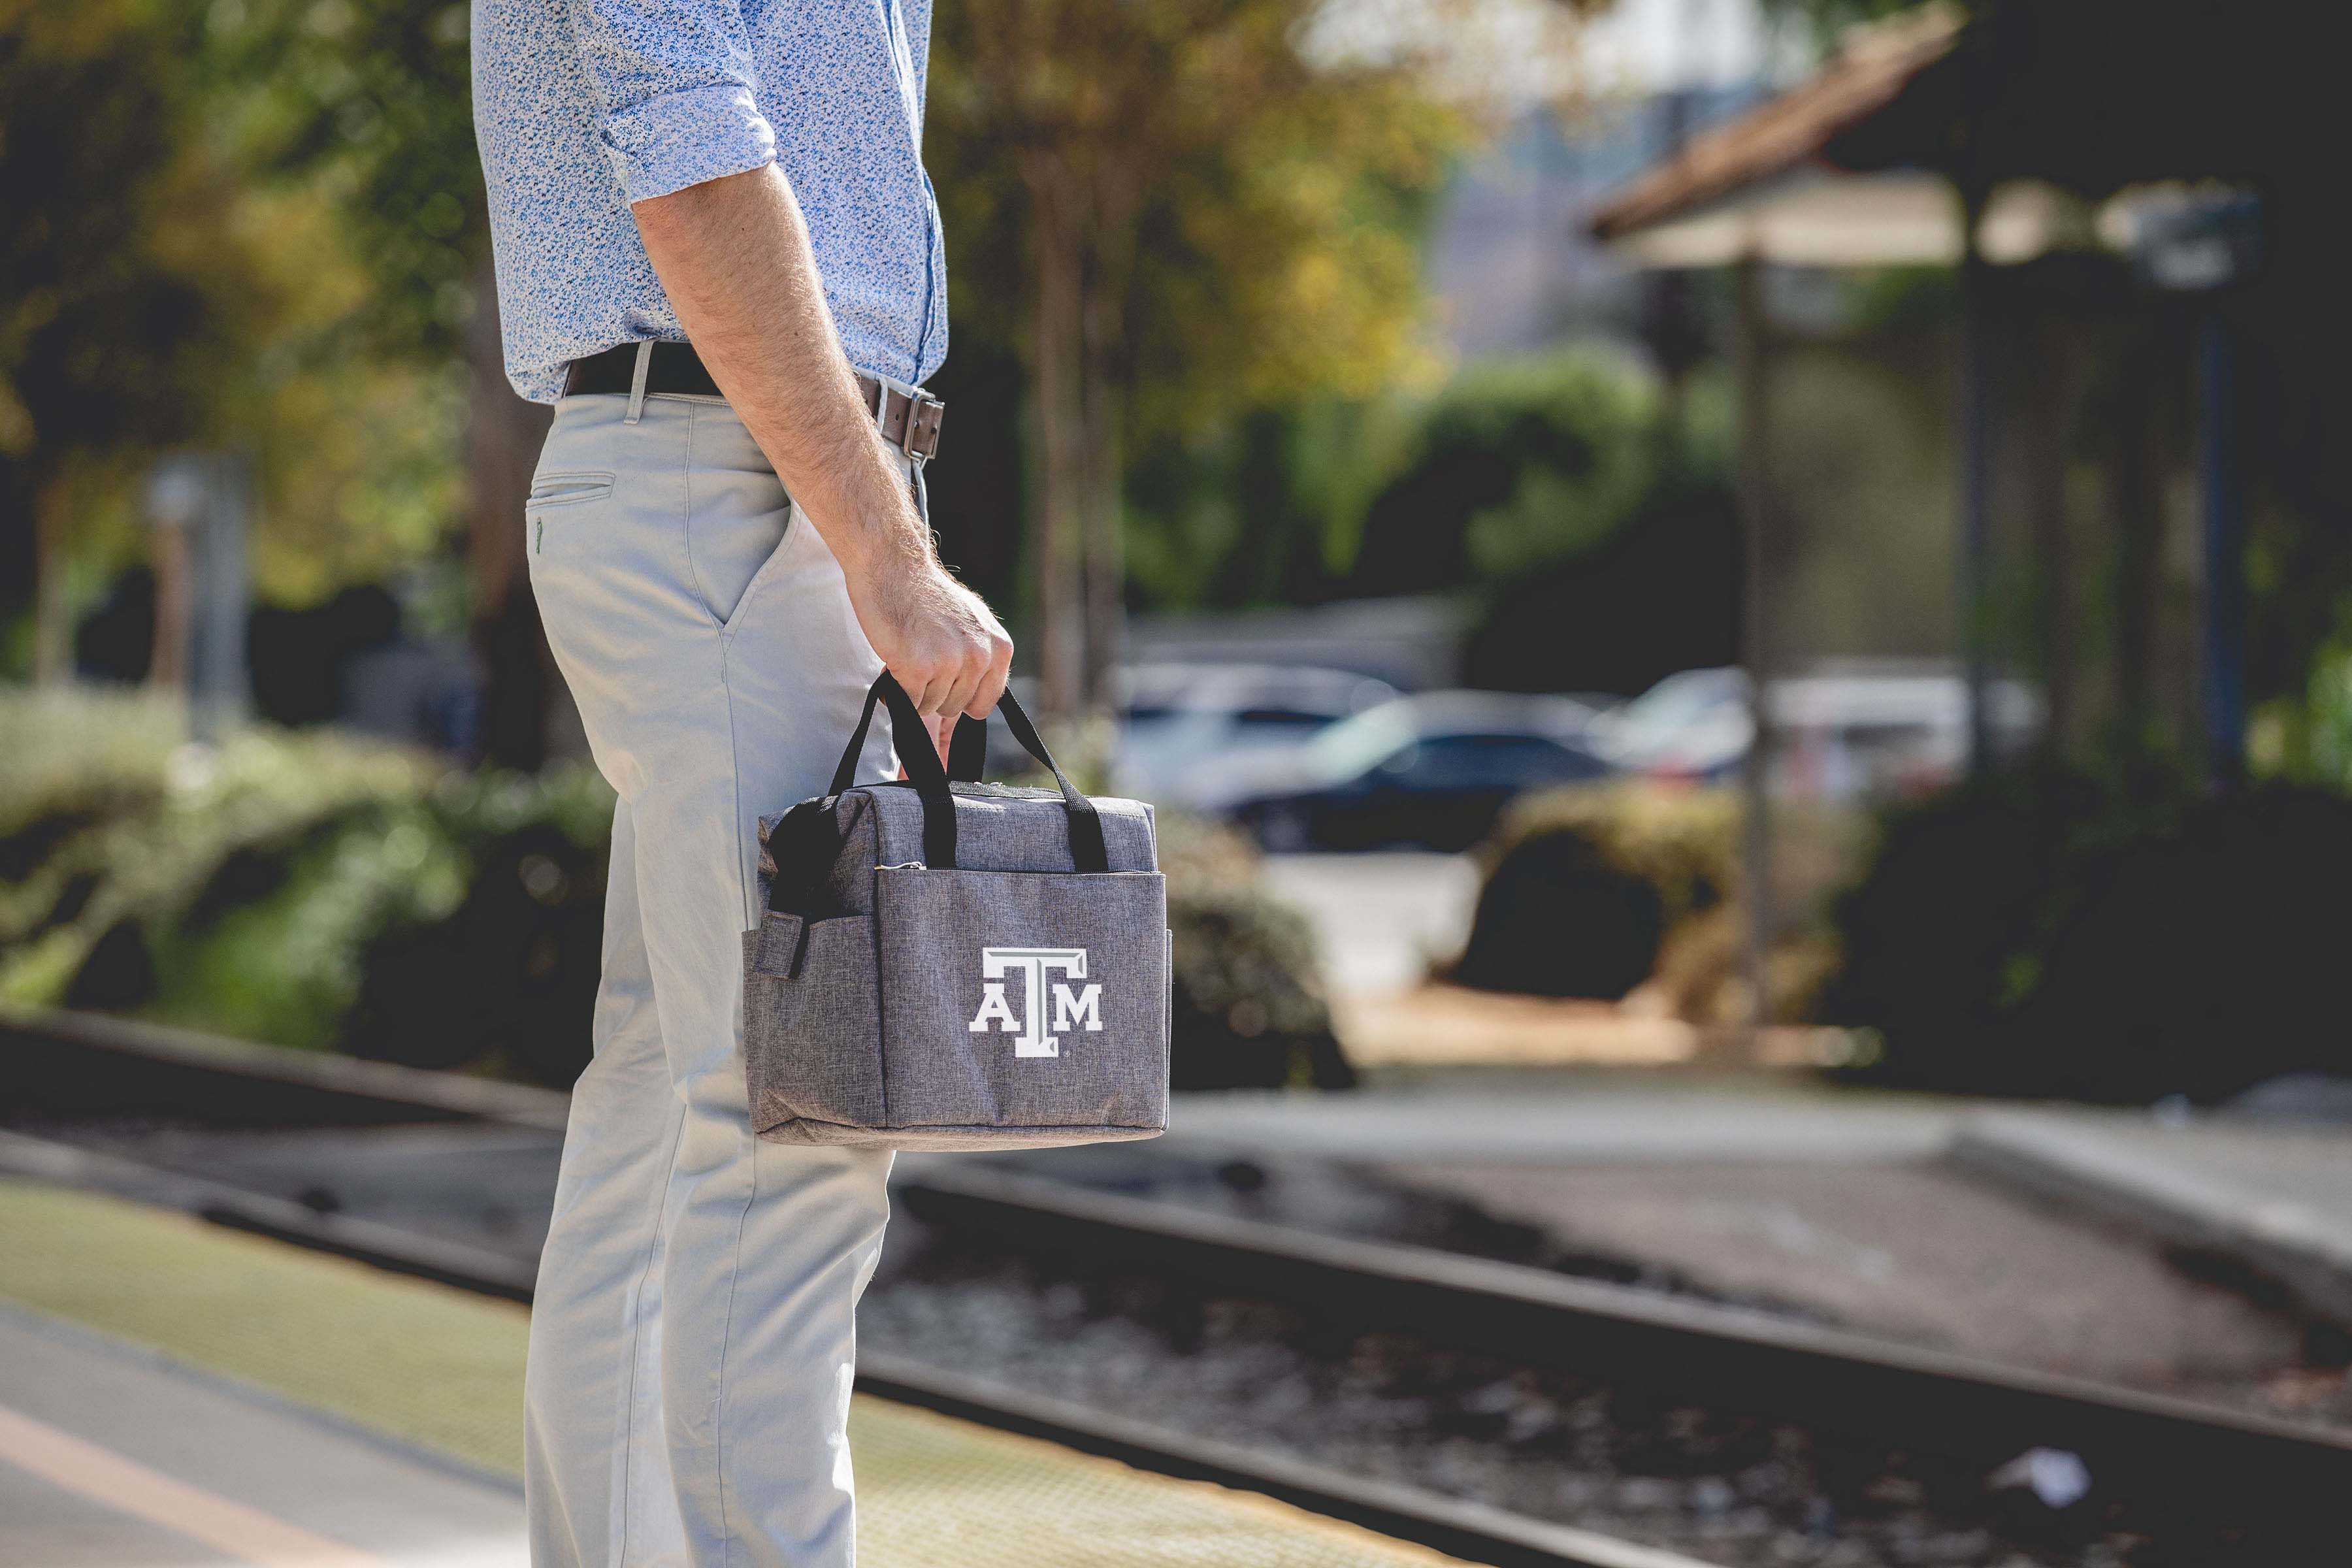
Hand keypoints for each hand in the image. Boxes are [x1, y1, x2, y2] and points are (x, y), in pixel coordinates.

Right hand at [844, 549, 1013, 761]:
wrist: (894, 566)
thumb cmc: (926, 594)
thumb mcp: (971, 623)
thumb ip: (981, 658)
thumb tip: (973, 707)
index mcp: (999, 648)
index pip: (984, 704)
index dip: (959, 697)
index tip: (943, 679)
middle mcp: (980, 656)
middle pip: (954, 707)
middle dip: (933, 690)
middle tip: (920, 656)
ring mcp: (951, 662)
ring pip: (929, 707)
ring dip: (913, 689)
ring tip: (908, 653)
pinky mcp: (919, 666)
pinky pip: (908, 702)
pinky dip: (896, 688)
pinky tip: (894, 659)